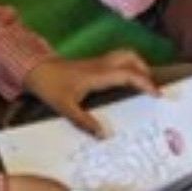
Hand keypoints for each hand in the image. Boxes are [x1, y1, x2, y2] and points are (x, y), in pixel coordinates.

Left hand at [23, 51, 157, 136]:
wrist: (34, 70)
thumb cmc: (50, 87)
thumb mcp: (65, 107)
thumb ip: (84, 122)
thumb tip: (104, 135)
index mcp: (97, 75)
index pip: (128, 74)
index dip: (145, 83)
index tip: (157, 94)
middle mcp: (101, 65)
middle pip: (130, 57)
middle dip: (145, 70)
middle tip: (151, 88)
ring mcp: (97, 62)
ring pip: (124, 55)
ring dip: (137, 65)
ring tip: (142, 83)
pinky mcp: (93, 64)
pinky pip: (117, 61)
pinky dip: (128, 67)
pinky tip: (125, 81)